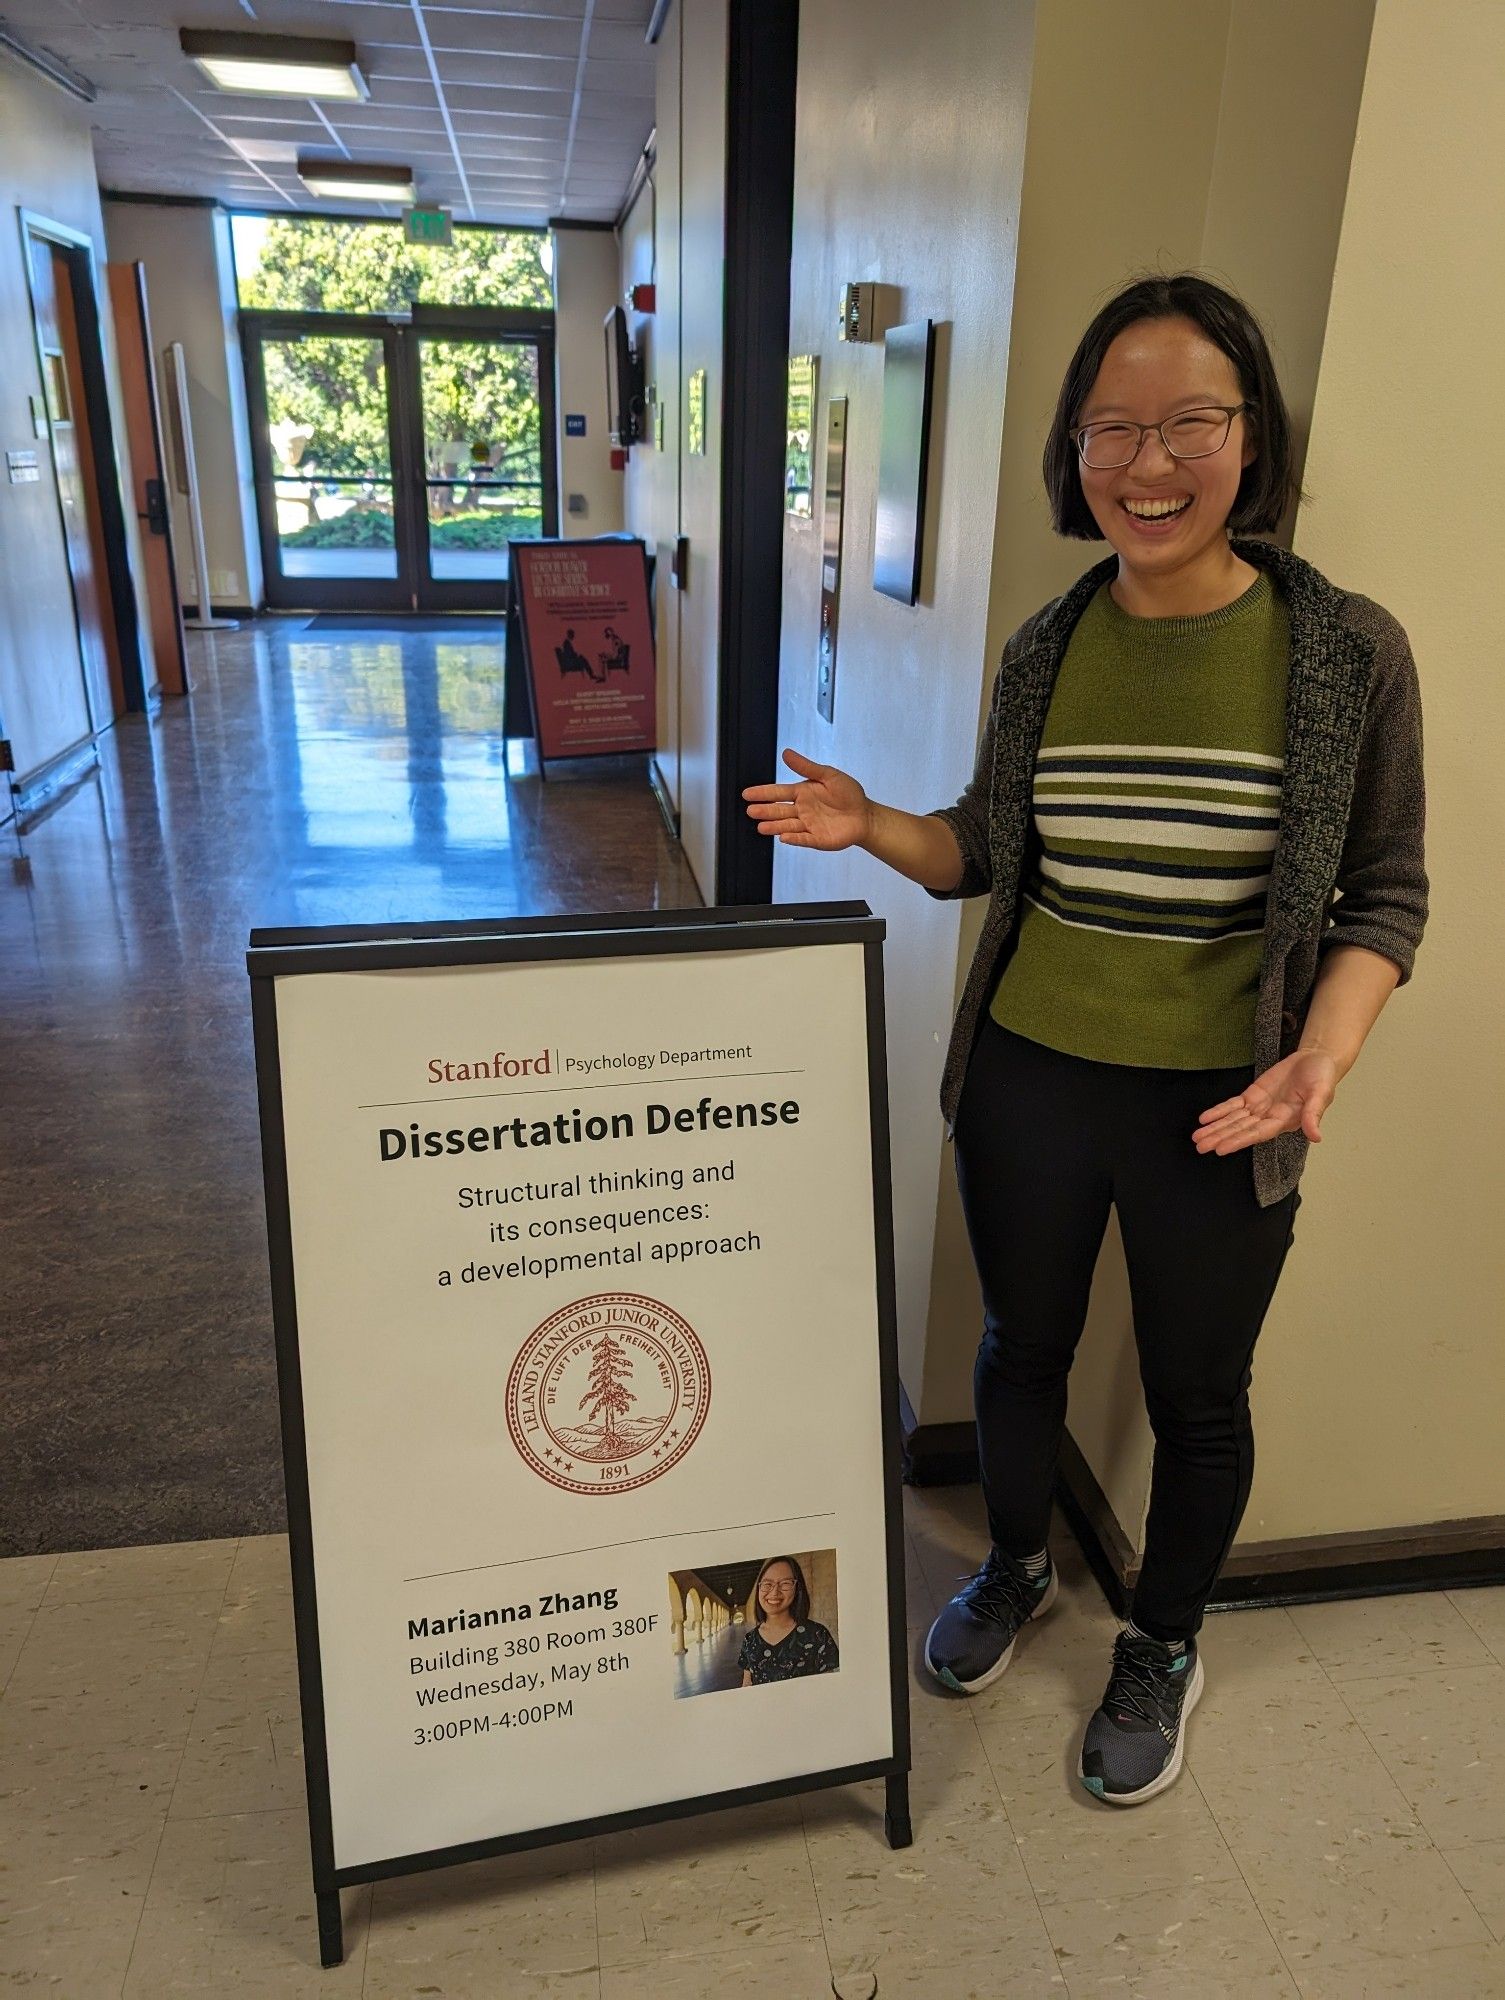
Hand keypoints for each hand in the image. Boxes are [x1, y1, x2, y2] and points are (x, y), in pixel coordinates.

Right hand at [742, 749, 871, 851]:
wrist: (865, 815)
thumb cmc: (849, 794)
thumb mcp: (828, 775)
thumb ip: (806, 767)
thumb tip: (786, 753)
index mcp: (802, 793)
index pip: (778, 792)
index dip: (763, 793)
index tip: (747, 793)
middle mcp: (802, 810)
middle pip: (779, 810)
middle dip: (765, 810)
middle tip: (750, 810)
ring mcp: (808, 825)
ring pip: (787, 825)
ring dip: (774, 826)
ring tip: (760, 826)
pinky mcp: (817, 839)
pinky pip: (803, 839)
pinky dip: (793, 838)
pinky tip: (783, 837)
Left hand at [1193, 1048, 1339, 1155]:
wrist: (1316, 1060)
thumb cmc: (1322, 1077)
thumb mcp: (1322, 1093)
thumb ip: (1314, 1114)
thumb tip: (1316, 1137)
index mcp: (1285, 1120)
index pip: (1258, 1133)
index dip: (1239, 1140)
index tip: (1221, 1149)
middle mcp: (1269, 1118)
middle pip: (1240, 1130)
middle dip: (1220, 1138)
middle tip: (1200, 1146)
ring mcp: (1259, 1108)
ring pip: (1233, 1120)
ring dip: (1215, 1128)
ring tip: (1197, 1138)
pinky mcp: (1253, 1096)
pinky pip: (1233, 1105)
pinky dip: (1219, 1112)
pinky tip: (1204, 1119)